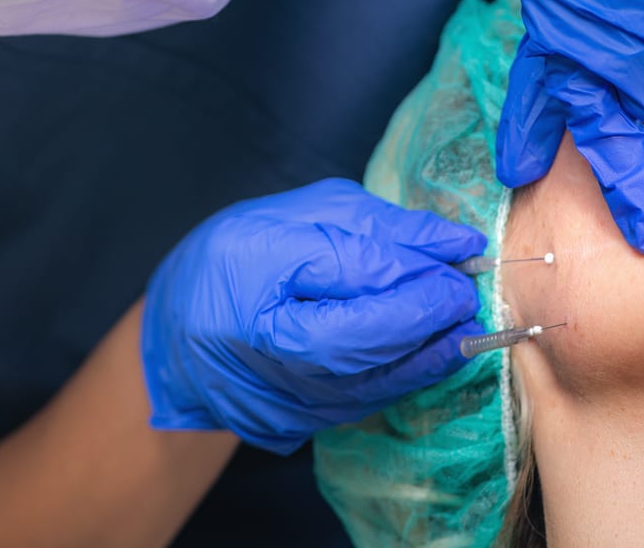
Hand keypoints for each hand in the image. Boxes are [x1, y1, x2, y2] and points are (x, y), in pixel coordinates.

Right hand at [140, 178, 486, 453]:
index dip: (409, 273)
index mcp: (249, 279)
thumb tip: (452, 241)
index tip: (461, 258)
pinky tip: (431, 353)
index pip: (344, 278)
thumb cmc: (236, 256)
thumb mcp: (298, 216)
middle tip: (466, 293)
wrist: (178, 333)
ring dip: (426, 355)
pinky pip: (361, 402)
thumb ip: (376, 227)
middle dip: (422, 318)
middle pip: (356, 343)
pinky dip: (403, 377)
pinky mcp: (292, 426)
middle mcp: (256, 350)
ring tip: (462, 325)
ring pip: (367, 383)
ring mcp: (272, 396)